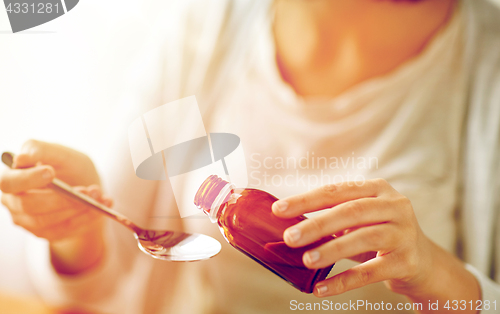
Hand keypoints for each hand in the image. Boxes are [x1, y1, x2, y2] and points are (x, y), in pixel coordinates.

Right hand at [0, 140, 111, 273]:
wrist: (87, 188)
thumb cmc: (70, 168)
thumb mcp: (62, 154)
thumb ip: (42, 150)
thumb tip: (21, 157)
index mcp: (13, 178)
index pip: (9, 183)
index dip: (27, 179)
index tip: (50, 173)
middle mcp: (14, 202)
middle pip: (29, 206)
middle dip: (62, 198)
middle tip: (88, 190)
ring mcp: (29, 221)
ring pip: (48, 221)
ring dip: (78, 207)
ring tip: (100, 194)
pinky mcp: (47, 233)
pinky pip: (66, 229)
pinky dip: (88, 216)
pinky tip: (103, 204)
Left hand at [272, 179, 433, 296]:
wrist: (424, 263)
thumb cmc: (380, 236)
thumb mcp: (360, 220)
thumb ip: (332, 217)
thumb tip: (288, 226)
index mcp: (377, 189)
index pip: (336, 191)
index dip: (306, 200)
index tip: (278, 210)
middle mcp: (394, 206)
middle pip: (350, 212)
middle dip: (316, 224)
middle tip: (289, 237)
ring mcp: (403, 233)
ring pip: (362, 238)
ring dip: (331, 250)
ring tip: (306, 260)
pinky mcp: (406, 262)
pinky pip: (370, 272)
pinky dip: (344, 281)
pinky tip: (322, 288)